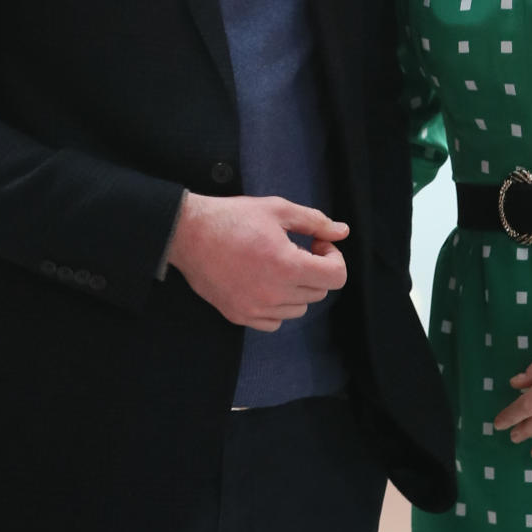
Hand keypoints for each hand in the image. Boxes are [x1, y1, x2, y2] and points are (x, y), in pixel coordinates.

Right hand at [165, 193, 348, 330]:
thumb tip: (342, 231)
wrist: (188, 234)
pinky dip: (277, 305)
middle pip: (319, 292)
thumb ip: (315, 222)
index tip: (317, 244)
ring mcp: (256, 309)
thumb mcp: (278, 210)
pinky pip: (275, 321)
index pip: (336, 277)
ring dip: (297, 288)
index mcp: (287, 266)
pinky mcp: (240, 316)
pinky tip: (264, 281)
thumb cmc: (232, 218)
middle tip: (297, 248)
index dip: (333, 257)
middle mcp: (274, 294)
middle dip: (315, 269)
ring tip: (277, 264)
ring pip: (299, 308)